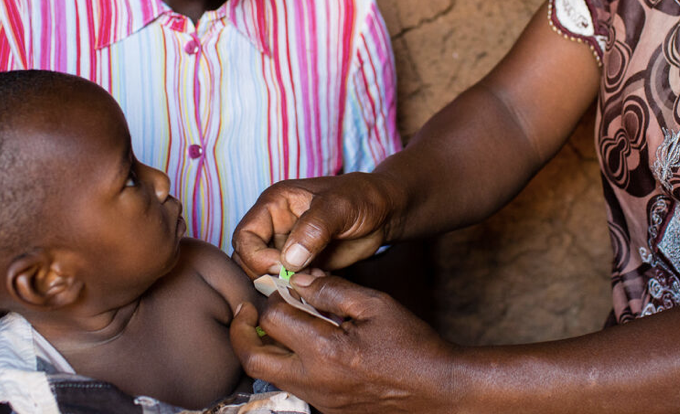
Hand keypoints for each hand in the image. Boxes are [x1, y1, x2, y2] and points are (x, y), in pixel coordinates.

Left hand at [231, 275, 456, 413]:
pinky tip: (301, 345)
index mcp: (327, 350)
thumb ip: (333, 290)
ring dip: (262, 349)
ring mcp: (319, 399)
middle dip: (242, 331)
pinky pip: (291, 385)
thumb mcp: (375, 304)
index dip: (274, 295)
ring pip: (268, 376)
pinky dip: (285, 363)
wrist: (438, 389)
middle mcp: (315, 380)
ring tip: (271, 325)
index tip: (284, 284)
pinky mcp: (327, 409)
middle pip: (254, 359)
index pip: (275, 318)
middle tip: (246, 311)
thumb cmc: (411, 344)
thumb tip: (300, 279)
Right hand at [232, 173, 397, 277]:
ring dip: (284, 284)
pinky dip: (299, 289)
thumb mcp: (340, 207)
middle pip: (249, 259)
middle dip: (267, 275)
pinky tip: (321, 281)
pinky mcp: (303, 264)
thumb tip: (287, 260)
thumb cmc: (364, 198)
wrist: (386, 211)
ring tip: (313, 278)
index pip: (244, 236)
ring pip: (266, 275)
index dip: (256, 256)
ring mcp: (288, 246)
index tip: (281, 267)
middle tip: (296, 280)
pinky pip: (288, 283)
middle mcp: (276, 225)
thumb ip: (314, 229)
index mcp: (274, 204)